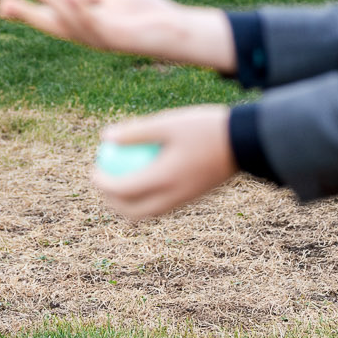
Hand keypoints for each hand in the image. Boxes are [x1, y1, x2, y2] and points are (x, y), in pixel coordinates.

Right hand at [0, 0, 236, 70]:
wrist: (172, 30)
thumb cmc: (140, 13)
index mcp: (81, 23)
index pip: (48, 17)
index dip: (26, 11)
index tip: (1, 7)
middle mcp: (84, 34)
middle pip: (50, 24)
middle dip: (26, 14)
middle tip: (2, 5)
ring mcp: (97, 36)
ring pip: (68, 20)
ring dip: (49, 1)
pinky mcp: (114, 35)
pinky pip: (93, 21)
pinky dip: (80, 8)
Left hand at [92, 105, 237, 219]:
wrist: (244, 142)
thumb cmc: (205, 128)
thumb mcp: (168, 123)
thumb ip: (136, 131)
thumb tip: (105, 137)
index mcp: (164, 180)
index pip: (122, 190)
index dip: (102, 183)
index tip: (93, 170)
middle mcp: (172, 197)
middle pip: (131, 212)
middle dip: (111, 202)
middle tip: (102, 181)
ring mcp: (183, 201)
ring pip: (146, 214)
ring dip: (127, 205)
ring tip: (119, 183)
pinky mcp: (191, 199)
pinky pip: (161, 207)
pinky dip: (145, 200)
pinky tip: (142, 179)